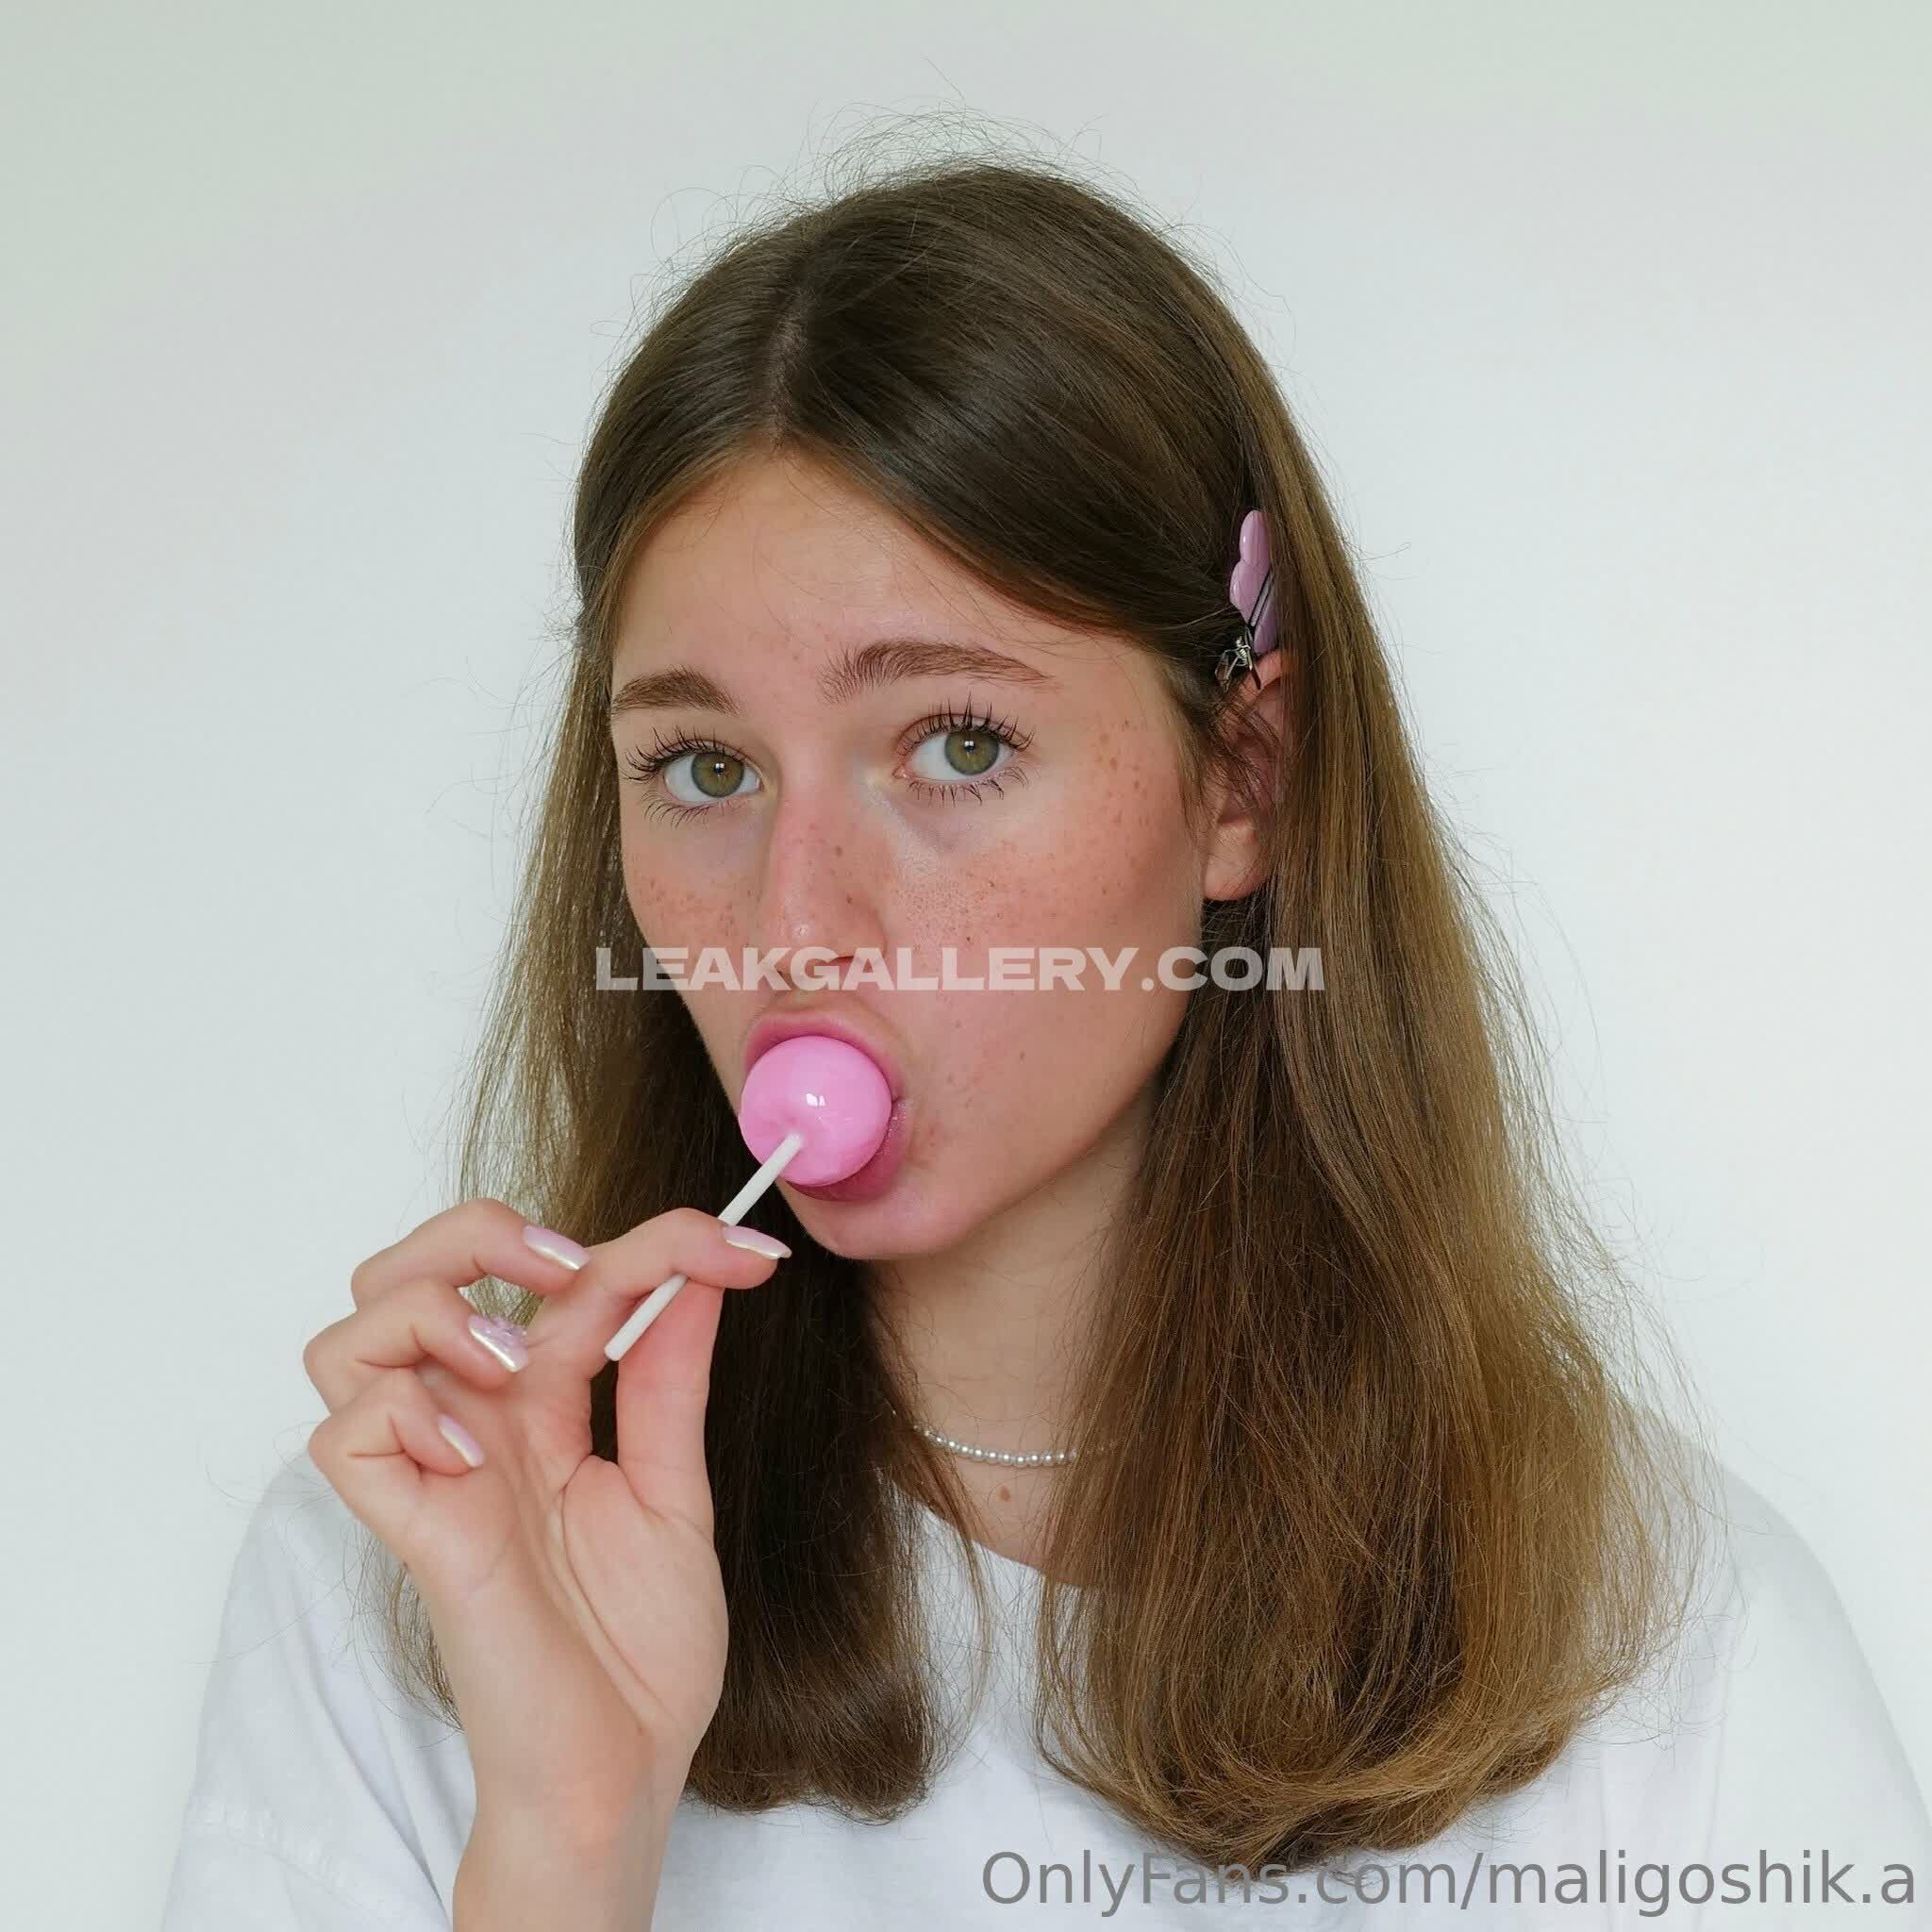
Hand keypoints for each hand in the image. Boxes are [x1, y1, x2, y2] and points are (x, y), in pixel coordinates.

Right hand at [302, 1199, 785, 1840]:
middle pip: (404, 1274)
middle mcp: (475, 1427)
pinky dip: (402, 1410)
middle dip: (477, 1232)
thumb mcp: (675, 1488)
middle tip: (569, 1267)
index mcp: (541, 1409)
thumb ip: (671, 1380)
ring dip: (427, 1312)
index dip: (652, 1241)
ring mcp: (436, 1477)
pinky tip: (477, 1446)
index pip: (560, 1282)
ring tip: (512, 1359)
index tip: (741, 1247)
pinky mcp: (415, 1533)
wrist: (626, 1769)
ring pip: (346, 1337)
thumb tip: (701, 1271)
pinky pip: (346, 1436)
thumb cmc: (640, 1649)